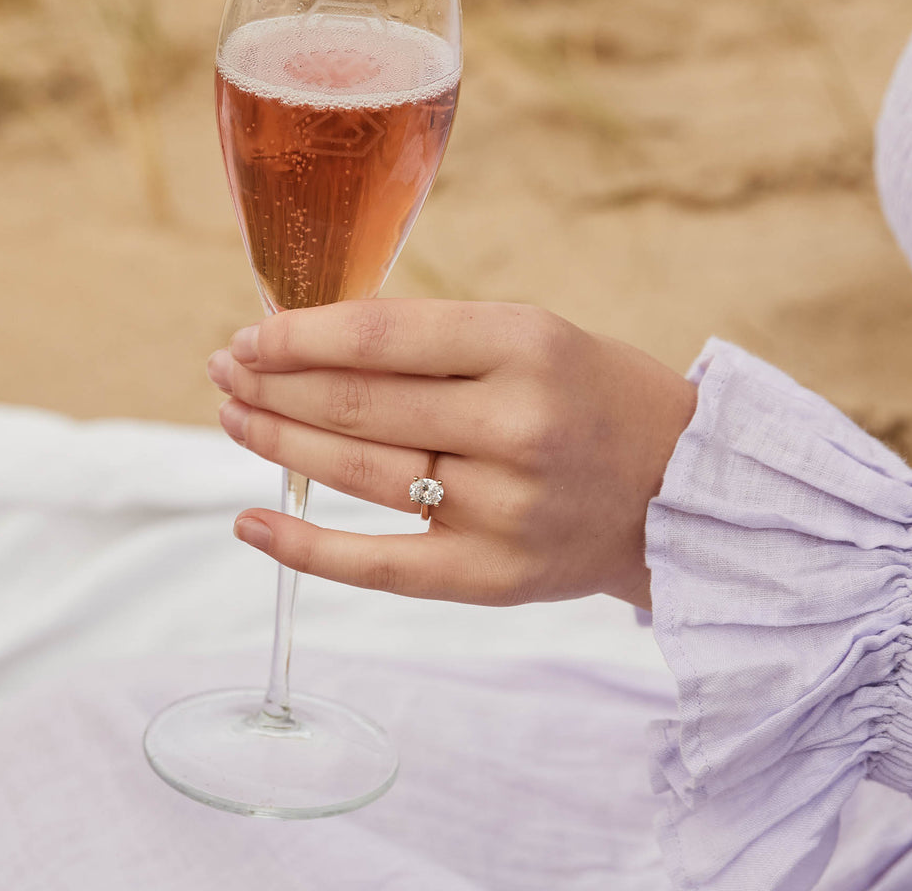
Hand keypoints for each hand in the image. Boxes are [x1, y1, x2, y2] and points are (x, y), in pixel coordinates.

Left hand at [207, 300, 696, 610]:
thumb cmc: (602, 398)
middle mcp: (516, 427)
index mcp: (530, 348)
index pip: (383, 338)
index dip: (301, 336)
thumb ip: (440, 339)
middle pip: (360, 405)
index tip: (253, 335)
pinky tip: (251, 520)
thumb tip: (322, 337)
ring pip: (360, 473)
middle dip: (276, 383)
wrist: (684, 491)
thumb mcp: (539, 337)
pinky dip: (306, 546)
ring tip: (236, 417)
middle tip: (227, 371)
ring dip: (281, 442)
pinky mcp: (494, 576)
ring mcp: (504, 509)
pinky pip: (380, 565)